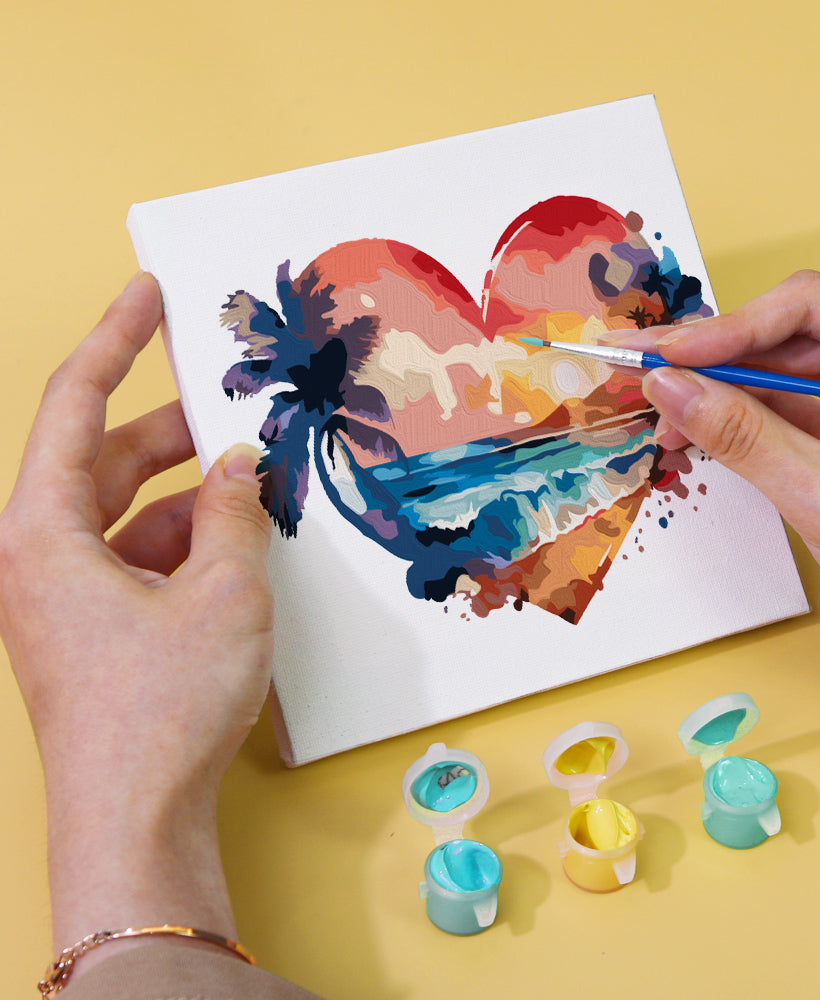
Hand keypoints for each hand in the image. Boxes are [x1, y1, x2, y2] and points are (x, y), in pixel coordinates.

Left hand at [0, 273, 273, 958]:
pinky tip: (239, 547)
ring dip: (191, 497)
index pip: (75, 406)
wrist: (134, 819)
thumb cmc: (161, 708)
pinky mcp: (91, 628)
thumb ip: (234, 512)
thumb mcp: (222, 590)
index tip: (147, 295)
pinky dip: (187, 542)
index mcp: (42, 533)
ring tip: (256, 489)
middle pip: (105, 461)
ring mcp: (62, 596)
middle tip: (232, 407)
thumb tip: (242, 467)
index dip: (116, 341)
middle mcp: (38, 558)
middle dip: (174, 433)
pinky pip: (137, 558)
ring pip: (127, 513)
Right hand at [630, 270, 819, 708]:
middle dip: (714, 356)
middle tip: (644, 367)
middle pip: (790, 334)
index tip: (669, 355)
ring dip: (719, 389)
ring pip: (781, 370)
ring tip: (662, 411)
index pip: (811, 308)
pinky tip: (695, 429)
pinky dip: (739, 419)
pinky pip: (785, 407)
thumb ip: (742, 435)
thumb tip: (669, 386)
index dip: (731, 328)